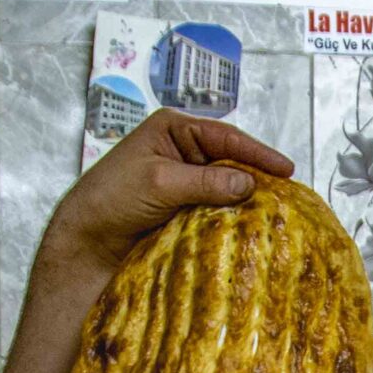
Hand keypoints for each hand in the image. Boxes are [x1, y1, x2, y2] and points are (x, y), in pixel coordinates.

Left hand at [37, 110, 296, 282]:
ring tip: (274, 212)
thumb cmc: (112, 199)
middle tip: (287, 195)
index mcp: (172, 130)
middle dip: (255, 176)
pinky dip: (229, 218)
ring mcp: (181, 182)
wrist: (86, 241)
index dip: (257, 153)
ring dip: (244, 200)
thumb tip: (248, 183)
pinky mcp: (181, 210)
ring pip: (223, 187)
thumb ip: (206, 182)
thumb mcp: (161, 182)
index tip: (286, 170)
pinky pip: (213, 210)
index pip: (225, 136)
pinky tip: (246, 227)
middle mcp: (180, 152)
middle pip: (229, 160)